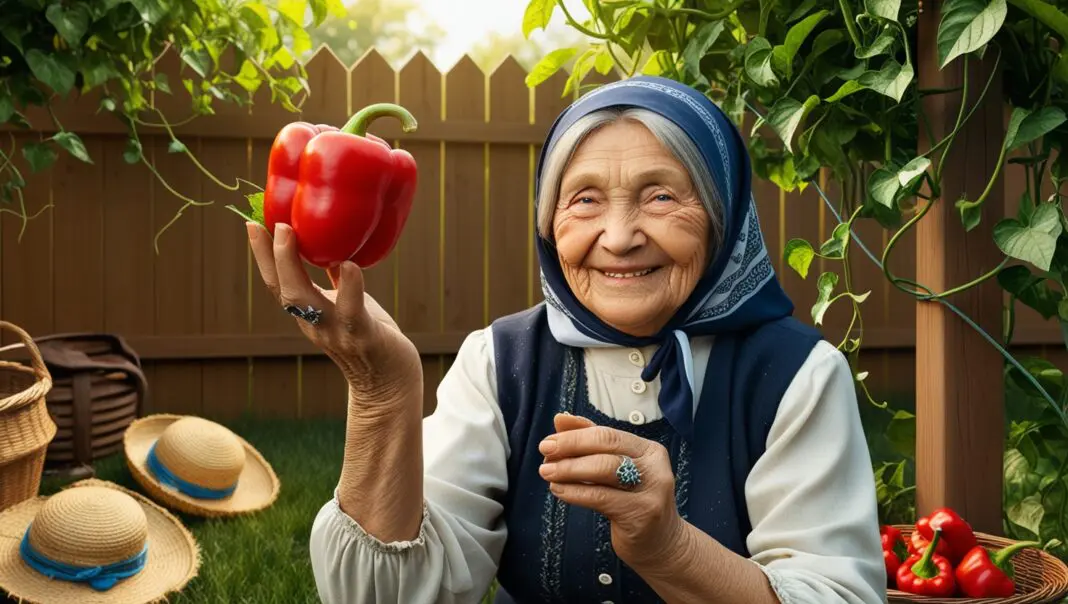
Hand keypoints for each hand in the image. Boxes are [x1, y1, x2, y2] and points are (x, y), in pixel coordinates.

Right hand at [247, 222, 421, 402]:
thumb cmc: (370, 338)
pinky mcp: (363, 337)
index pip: (278, 283)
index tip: (252, 224)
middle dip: (272, 256)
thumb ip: (336, 283)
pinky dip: (350, 288)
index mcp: (309, 314)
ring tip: (290, 233)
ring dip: (292, 267)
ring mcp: (336, 332)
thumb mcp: (348, 305)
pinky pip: (352, 312)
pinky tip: (350, 265)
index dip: (263, 256)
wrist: (390, 384)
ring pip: (304, 302)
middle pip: (283, 290)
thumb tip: (334, 250)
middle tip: (270, 223)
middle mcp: (315, 324)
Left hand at [538, 413, 686, 570]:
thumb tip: (560, 418)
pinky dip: (575, 492)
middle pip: (606, 447)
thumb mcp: (615, 470)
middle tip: (544, 453)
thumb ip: (590, 443)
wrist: (661, 544)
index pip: (608, 434)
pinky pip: (601, 497)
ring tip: (547, 472)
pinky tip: (559, 490)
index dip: (575, 435)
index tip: (549, 441)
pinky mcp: (642, 514)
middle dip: (570, 447)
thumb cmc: (632, 503)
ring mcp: (652, 490)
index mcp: (649, 450)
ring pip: (604, 469)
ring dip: (569, 469)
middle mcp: (655, 466)